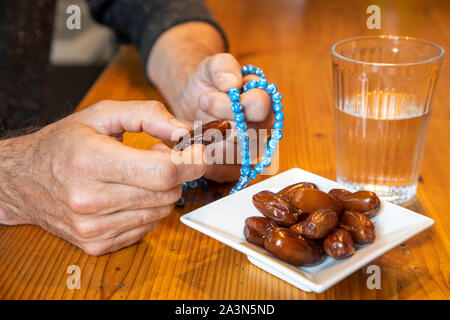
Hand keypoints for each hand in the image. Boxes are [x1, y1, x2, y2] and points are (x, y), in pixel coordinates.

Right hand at [0, 100, 205, 254]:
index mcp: (91, 162)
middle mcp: (90, 200)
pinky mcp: (97, 244)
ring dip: (163, 191)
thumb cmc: (64, 144)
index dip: (191, 163)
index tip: (201, 153)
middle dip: (177, 173)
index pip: (162, 172)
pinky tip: (131, 194)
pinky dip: (149, 209)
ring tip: (141, 173)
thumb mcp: (100, 115)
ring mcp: (93, 227)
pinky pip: (146, 228)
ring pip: (161, 212)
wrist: (23, 182)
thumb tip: (184, 130)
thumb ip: (146, 114)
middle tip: (162, 155)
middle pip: (167, 193)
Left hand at [174, 53, 272, 181]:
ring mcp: (251, 150)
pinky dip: (202, 160)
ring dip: (209, 145)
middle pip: (249, 135)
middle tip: (196, 119)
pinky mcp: (236, 168)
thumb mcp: (211, 67)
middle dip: (217, 127)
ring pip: (234, 156)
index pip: (259, 106)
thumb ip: (223, 66)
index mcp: (263, 100)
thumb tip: (232, 82)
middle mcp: (263, 127)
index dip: (230, 105)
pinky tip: (193, 146)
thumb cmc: (208, 85)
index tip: (204, 98)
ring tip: (195, 131)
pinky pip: (221, 171)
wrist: (194, 105)